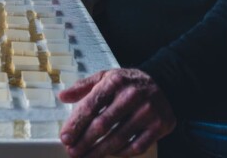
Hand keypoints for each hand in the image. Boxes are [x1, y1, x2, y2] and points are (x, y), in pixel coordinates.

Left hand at [59, 68, 175, 157]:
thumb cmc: (127, 82)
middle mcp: (131, 96)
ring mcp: (147, 112)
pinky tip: (110, 154)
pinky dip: (121, 152)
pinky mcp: (159, 126)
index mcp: (114, 82)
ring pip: (118, 138)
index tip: (65, 137)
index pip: (91, 106)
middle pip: (103, 124)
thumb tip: (62, 97)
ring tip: (86, 157)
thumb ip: (83, 87)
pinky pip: (137, 146)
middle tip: (72, 151)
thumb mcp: (105, 76)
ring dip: (100, 151)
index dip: (76, 124)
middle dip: (84, 141)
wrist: (163, 83)